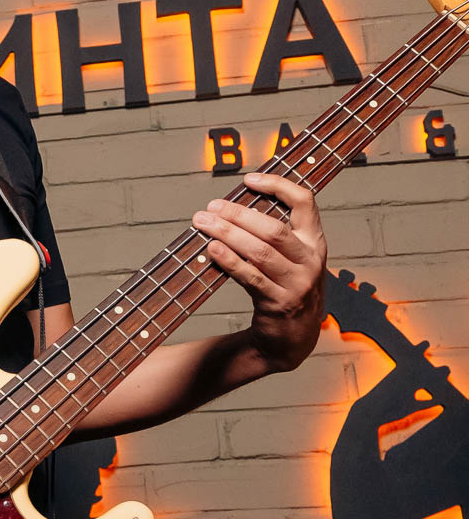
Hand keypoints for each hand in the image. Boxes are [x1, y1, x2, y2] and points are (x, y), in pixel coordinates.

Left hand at [192, 171, 327, 372]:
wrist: (294, 338)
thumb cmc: (287, 288)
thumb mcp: (293, 259)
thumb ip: (274, 234)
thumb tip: (232, 206)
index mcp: (315, 242)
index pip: (304, 202)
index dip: (277, 185)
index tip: (249, 180)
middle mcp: (311, 261)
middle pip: (273, 229)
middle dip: (239, 214)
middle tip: (212, 206)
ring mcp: (297, 284)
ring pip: (259, 251)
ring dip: (228, 234)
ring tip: (203, 222)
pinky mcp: (279, 304)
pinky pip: (250, 277)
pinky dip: (230, 261)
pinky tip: (212, 249)